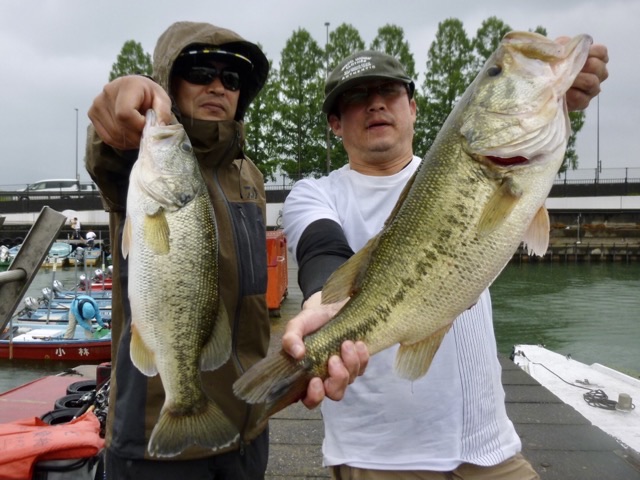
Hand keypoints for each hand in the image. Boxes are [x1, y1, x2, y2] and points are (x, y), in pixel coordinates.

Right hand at [88, 75, 172, 149]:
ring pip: (114, 135)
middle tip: (146, 134)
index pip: (125, 114)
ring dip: (130, 141)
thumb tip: (158, 128)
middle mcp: (107, 93)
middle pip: (120, 128)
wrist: (133, 88)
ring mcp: (97, 104)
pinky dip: (121, 142)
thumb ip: (163, 112)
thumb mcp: (162, 99)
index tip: (148, 124)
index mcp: (126, 86)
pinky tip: (130, 136)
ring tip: (139, 133)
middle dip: (137, 137)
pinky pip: (107, 138)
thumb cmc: (149, 95)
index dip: (139, 125)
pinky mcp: (92, 114)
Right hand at [282, 292, 368, 408]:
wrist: (330, 308)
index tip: (315, 380)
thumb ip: (290, 338)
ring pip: (350, 380)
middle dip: (337, 378)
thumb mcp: (297, 325)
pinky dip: (362, 357)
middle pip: (335, 393)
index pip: (310, 399)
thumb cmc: (311, 321)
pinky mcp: (357, 363)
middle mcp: (325, 378)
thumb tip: (297, 353)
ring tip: (346, 343)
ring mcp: (342, 372)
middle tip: (334, 358)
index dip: (314, 396)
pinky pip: (363, 368)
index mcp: (306, 375)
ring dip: (350, 363)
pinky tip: (357, 343)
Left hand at [559, 38, 608, 110]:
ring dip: (577, 79)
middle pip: (599, 67)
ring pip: (592, 83)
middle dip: (583, 66)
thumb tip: (565, 45)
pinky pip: (582, 98)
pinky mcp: (584, 103)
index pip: (601, 52)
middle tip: (569, 67)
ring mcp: (592, 90)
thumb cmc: (554, 67)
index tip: (578, 52)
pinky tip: (563, 91)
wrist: (543, 87)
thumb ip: (563, 45)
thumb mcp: (557, 52)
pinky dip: (572, 94)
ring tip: (563, 79)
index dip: (591, 51)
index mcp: (595, 60)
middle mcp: (598, 75)